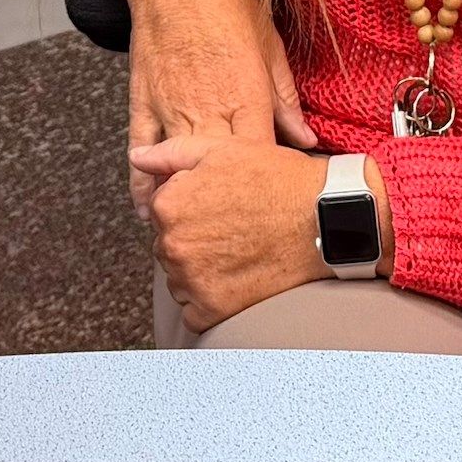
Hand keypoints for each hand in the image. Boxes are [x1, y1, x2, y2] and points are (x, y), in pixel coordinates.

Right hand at [119, 0, 316, 219]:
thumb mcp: (269, 42)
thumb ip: (285, 98)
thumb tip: (307, 141)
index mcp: (245, 98)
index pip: (260, 164)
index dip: (270, 194)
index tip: (281, 213)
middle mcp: (206, 111)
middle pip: (217, 179)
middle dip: (227, 212)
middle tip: (238, 242)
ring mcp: (169, 110)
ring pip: (175, 174)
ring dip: (185, 206)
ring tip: (195, 237)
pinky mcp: (141, 103)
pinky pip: (140, 154)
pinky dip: (142, 183)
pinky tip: (149, 210)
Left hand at [135, 134, 334, 332]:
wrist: (324, 217)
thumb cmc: (276, 179)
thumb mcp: (221, 149)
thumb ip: (170, 154)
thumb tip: (137, 158)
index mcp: (168, 205)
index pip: (161, 213)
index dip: (190, 206)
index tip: (216, 206)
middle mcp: (173, 244)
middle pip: (168, 247)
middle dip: (192, 239)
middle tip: (230, 230)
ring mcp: (192, 280)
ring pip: (180, 279)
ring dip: (198, 271)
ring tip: (236, 253)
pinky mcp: (214, 309)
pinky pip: (195, 312)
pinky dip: (209, 301)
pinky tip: (234, 281)